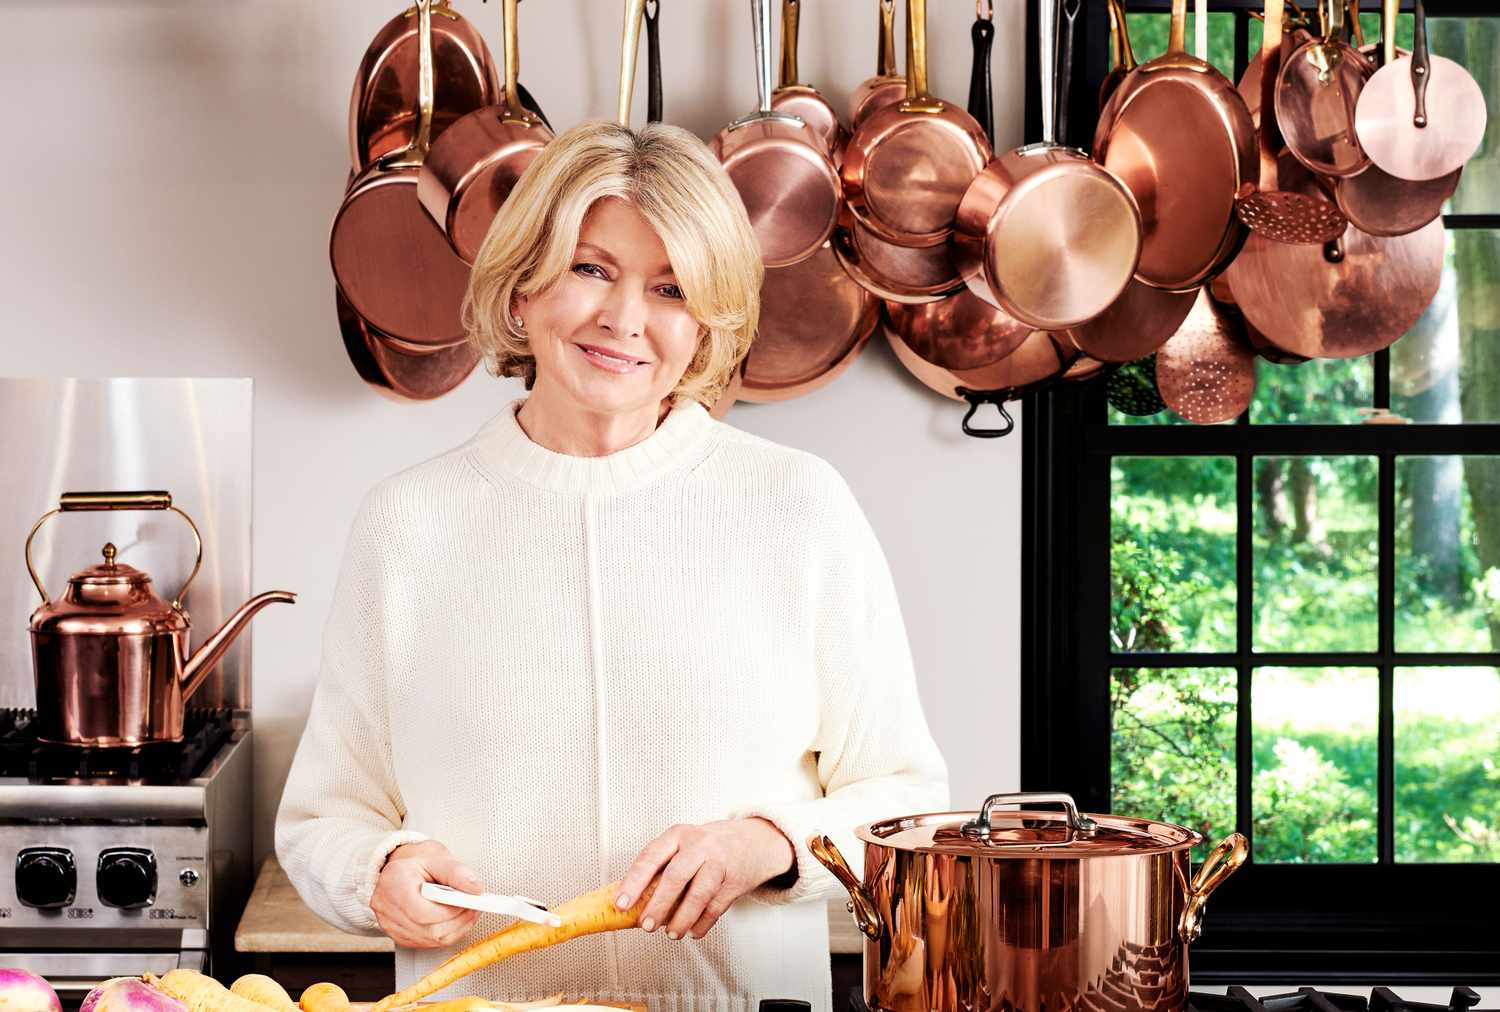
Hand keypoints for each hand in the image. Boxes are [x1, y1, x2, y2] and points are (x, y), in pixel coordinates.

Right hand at [371, 840, 483, 947]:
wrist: (400, 870)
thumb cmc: (416, 862)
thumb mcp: (437, 857)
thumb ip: (457, 872)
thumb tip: (476, 889)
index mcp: (394, 884)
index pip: (423, 912)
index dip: (451, 910)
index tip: (471, 901)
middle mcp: (387, 908)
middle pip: (428, 930)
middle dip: (458, 920)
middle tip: (475, 906)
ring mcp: (391, 925)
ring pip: (431, 940)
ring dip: (457, 928)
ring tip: (468, 910)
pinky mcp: (399, 936)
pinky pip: (428, 943)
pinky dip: (447, 933)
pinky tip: (456, 919)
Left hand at [615, 818, 794, 941]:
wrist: (755, 841)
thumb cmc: (709, 845)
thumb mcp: (684, 844)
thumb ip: (661, 867)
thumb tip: (632, 902)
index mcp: (678, 835)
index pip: (651, 857)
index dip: (633, 882)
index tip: (621, 904)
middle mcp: (699, 845)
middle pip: (675, 876)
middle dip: (658, 905)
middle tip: (646, 925)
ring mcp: (719, 863)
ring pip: (698, 895)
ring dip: (681, 919)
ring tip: (671, 933)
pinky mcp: (735, 881)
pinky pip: (716, 907)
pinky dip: (702, 924)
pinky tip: (693, 931)